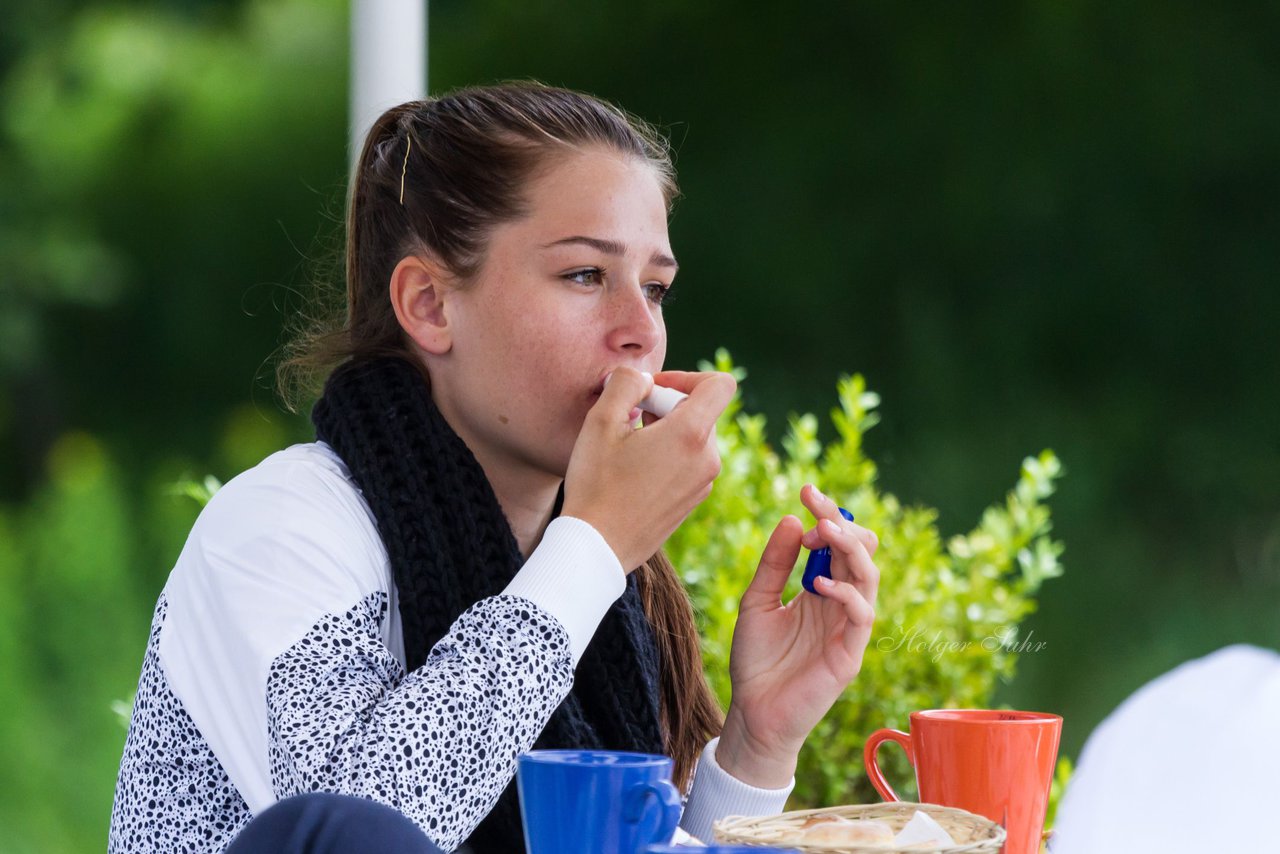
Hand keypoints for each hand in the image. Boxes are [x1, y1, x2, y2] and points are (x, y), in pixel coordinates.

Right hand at [562, 367, 735, 571]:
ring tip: (627, 446)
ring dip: (665, 430)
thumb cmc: (596, 484)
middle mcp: (707, 459)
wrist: (595, 547)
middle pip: (702, 410)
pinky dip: (667, 454)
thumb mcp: (601, 421)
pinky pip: (689, 462)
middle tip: (628, 418)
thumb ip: (626, 383)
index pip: (720, 384)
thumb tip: (643, 378)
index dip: (687, 376)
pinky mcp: (693, 501)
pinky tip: (633, 470)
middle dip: (667, 405)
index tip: (653, 390)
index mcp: (691, 435)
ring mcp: (703, 483)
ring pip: (694, 436)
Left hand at [716, 484, 879, 786]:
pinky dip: (845, 594)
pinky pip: (862, 617)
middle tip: (816, 508)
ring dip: (850, 550)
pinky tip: (817, 583)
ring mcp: (848, 629)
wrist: (752, 713)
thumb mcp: (757, 601)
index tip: (806, 491)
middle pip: (859, 554)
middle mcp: (840, 605)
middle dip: (841, 525)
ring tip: (824, 531)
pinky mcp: (849, 655)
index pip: (838, 544)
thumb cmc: (756, 661)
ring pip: (869, 579)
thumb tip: (790, 520)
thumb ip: (773, 564)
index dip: (828, 516)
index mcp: (821, 590)